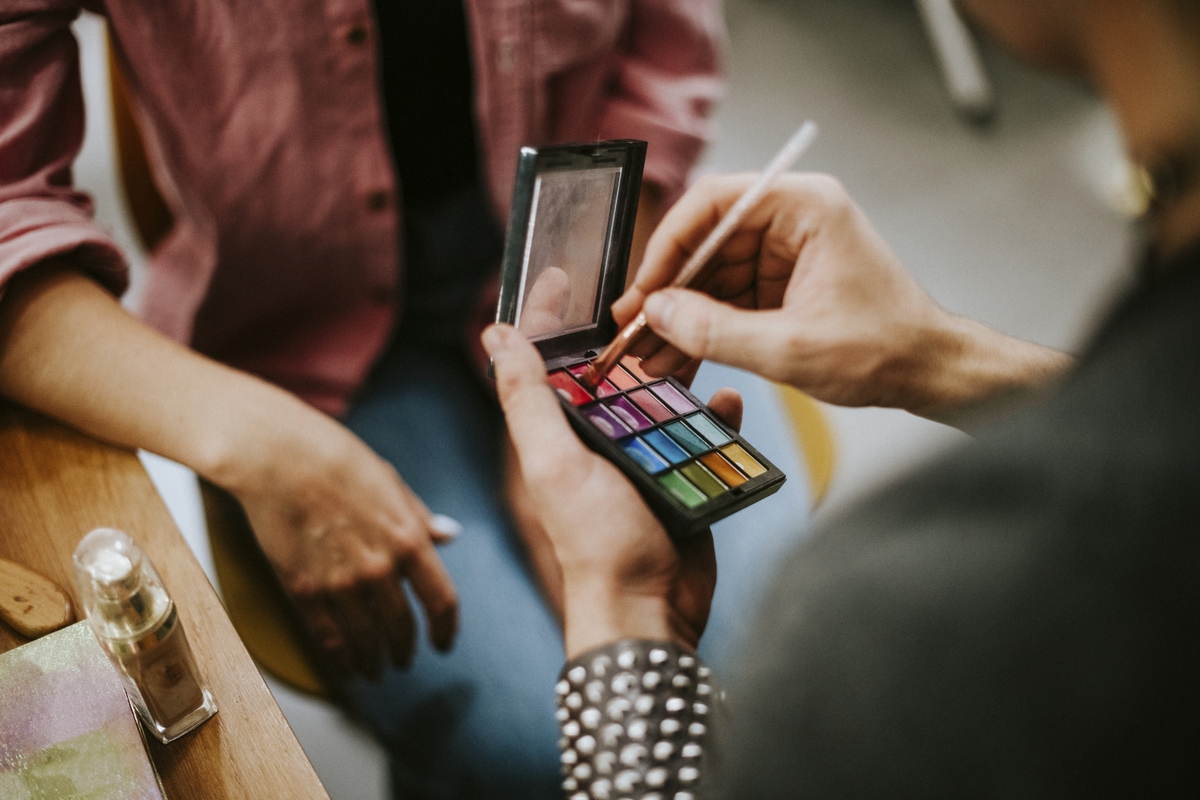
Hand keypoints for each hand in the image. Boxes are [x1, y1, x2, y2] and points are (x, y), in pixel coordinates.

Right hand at [211, 396, 459, 679]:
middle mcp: (379, 568)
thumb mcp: (392, 483)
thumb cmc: (339, 460)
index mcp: (409, 539)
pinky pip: (327, 638)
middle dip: (405, 650)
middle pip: (402, 628)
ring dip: (374, 661)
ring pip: (365, 640)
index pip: (441, 601)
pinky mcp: (303, 589)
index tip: (443, 643)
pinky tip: (345, 667)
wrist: (279, 457)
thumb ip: (420, 517)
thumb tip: (450, 535)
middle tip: (404, 661)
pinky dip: (340, 659)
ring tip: (375, 670)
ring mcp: (340, 582)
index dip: (446, 629)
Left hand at [483, 323, 729, 658]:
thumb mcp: (554, 463)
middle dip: (633, 334)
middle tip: (658, 296)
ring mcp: (643, 458)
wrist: (650, 607)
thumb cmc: (595, 540)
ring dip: (681, 369)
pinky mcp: (683, 477)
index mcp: (560, 432)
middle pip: (614, 371)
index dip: (548, 315)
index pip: (549, 360)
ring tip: (702, 336)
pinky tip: (730, 398)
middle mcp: (598, 440)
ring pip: (664, 396)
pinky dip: (717, 415)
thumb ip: (528, 400)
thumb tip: (494, 337)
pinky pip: (703, 434)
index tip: (560, 271)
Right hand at [612, 174, 1071, 420]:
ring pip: (711, 276)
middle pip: (705, 242)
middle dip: (668, 292)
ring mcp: (784, 252)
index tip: (642, 290)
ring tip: (648, 358)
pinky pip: (727, 299)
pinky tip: (676, 358)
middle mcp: (791, 220)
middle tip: (632, 331)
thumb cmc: (885, 348)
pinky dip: (703, 329)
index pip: (712, 204)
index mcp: (804, 207)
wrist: (928, 373)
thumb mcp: (792, 347)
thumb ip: (717, 331)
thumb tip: (658, 315)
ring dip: (680, 318)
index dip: (666, 247)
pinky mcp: (781, 285)